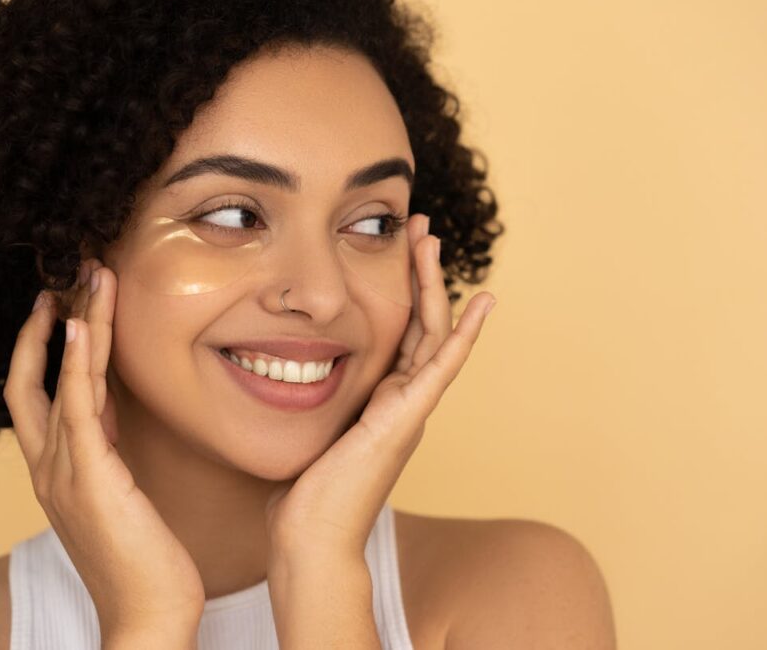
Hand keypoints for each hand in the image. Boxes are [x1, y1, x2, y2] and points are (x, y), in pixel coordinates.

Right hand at [3, 258, 204, 639]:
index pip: (42, 393)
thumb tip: (118, 420)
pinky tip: (79, 325)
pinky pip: (76, 406)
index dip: (49, 347)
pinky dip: (74, 363)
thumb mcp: (122, 496)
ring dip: (73, 324)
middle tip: (71, 276)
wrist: (148, 615)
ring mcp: (63, 471)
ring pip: (57, 379)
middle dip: (48, 324)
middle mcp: (50, 466)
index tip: (69, 306)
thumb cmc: (144, 561)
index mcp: (60, 470)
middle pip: (32, 378)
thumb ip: (110, 456)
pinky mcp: (90, 477)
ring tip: (87, 278)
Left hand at [264, 214, 495, 560]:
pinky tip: (483, 302)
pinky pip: (443, 365)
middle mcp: (402, 401)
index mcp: (381, 401)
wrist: (311, 538)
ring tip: (431, 239)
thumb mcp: (309, 430)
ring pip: (433, 333)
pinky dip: (466, 332)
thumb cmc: (304, 494)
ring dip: (434, 284)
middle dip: (420, 273)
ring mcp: (410, 409)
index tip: (396, 250)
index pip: (399, 334)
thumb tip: (283, 374)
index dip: (402, 291)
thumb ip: (313, 403)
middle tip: (420, 228)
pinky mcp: (408, 417)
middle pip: (421, 323)